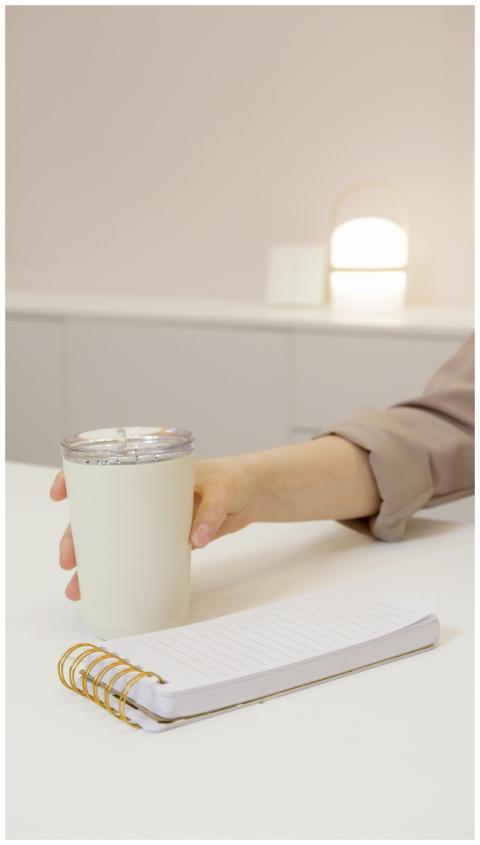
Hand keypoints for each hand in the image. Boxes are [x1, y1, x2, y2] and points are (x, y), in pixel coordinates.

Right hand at [50, 455, 259, 600]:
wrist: (251, 494)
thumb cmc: (232, 481)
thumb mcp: (223, 490)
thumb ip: (211, 513)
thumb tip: (196, 539)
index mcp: (150, 471)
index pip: (103, 469)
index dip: (75, 480)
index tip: (59, 496)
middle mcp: (143, 493)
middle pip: (97, 513)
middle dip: (76, 537)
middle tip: (69, 562)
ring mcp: (150, 517)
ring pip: (110, 537)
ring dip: (90, 561)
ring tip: (77, 587)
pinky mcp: (163, 537)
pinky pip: (133, 552)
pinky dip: (116, 569)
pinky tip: (101, 587)